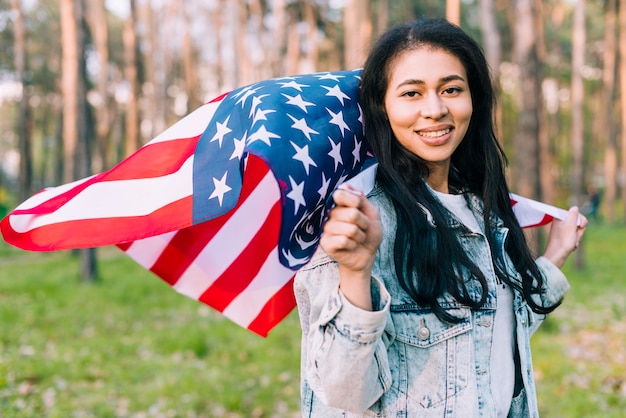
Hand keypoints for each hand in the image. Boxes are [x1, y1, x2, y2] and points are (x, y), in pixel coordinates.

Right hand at [320, 184, 382, 309]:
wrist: (367, 255)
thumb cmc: (368, 233)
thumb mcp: (371, 213)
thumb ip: (360, 199)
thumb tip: (345, 185)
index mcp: (339, 204)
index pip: (341, 194)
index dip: (355, 201)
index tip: (359, 208)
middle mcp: (329, 214)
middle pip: (351, 213)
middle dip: (363, 223)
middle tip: (362, 228)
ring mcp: (326, 229)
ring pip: (349, 228)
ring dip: (360, 235)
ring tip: (357, 238)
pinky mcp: (325, 243)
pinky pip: (344, 240)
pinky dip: (353, 244)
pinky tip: (350, 246)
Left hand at [542, 206, 587, 268]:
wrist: (557, 256)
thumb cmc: (563, 241)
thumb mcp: (570, 226)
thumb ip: (573, 215)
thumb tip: (575, 207)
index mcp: (559, 218)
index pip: (575, 213)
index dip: (581, 220)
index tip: (581, 226)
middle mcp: (559, 223)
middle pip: (577, 222)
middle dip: (579, 231)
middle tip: (575, 237)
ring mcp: (561, 230)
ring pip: (576, 230)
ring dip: (577, 237)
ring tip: (573, 243)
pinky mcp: (563, 237)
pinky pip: (573, 237)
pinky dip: (574, 241)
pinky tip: (572, 246)